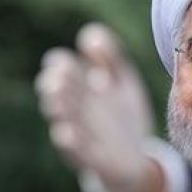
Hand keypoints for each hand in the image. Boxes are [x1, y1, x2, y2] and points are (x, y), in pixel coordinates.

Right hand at [36, 23, 157, 191]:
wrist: (136, 160)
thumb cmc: (123, 116)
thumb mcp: (123, 83)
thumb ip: (110, 58)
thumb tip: (90, 32)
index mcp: (80, 87)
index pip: (61, 68)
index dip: (61, 64)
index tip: (67, 62)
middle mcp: (75, 109)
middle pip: (57, 92)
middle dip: (58, 85)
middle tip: (59, 79)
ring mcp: (80, 132)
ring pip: (61, 119)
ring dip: (58, 109)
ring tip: (56, 99)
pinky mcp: (90, 157)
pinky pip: (76, 151)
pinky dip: (70, 142)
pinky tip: (67, 133)